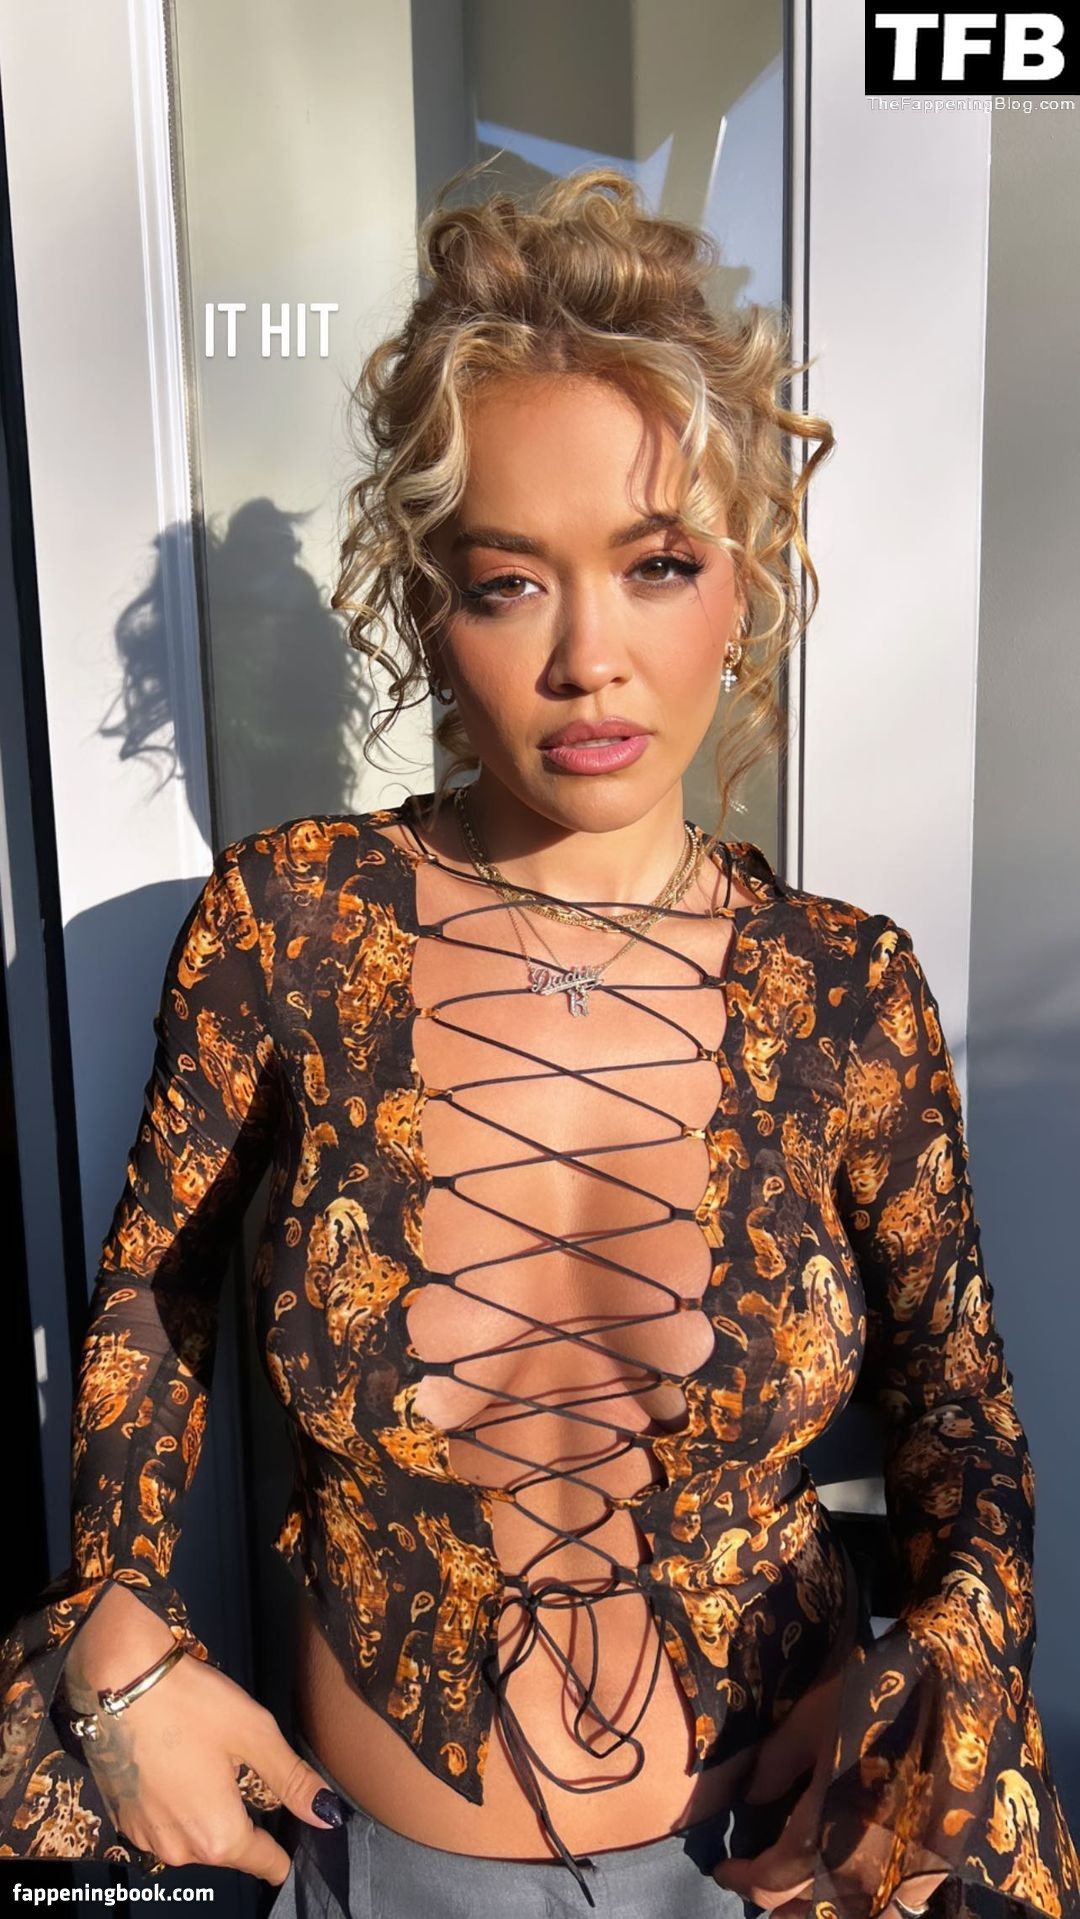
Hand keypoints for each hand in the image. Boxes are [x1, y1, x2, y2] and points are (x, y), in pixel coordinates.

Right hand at [65, 1588, 344, 1882]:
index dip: (285, 1851)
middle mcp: (179, 1851)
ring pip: (195, 1839)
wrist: (117, 1681)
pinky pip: (165, 1826)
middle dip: (246, 1825)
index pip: (265, 1863)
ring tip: (215, 1772)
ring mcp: (145, 1838)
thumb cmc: (192, 1705)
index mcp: (218, 1835)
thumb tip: (329, 1816)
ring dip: (209, 1816)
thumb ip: (292, 1780)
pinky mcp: (122, 1819)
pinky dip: (178, 1808)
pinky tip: (181, 1771)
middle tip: (252, 1782)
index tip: (295, 1837)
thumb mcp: (255, 1734)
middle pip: (229, 1851)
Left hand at [711, 1664, 948, 1918]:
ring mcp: (907, 1867)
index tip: (724, 1869)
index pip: (774, 1878)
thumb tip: (749, 1799)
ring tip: (800, 1902)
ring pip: (858, 1915)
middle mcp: (866, 1863)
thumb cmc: (873, 1694)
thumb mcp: (810, 1719)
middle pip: (814, 1907)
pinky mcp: (939, 1860)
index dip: (744, 1878)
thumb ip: (775, 1765)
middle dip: (780, 1902)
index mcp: (828, 1829)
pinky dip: (870, 1908)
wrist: (954, 1683)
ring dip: (824, 1912)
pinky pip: (899, 1906)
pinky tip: (858, 1895)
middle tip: (757, 1886)